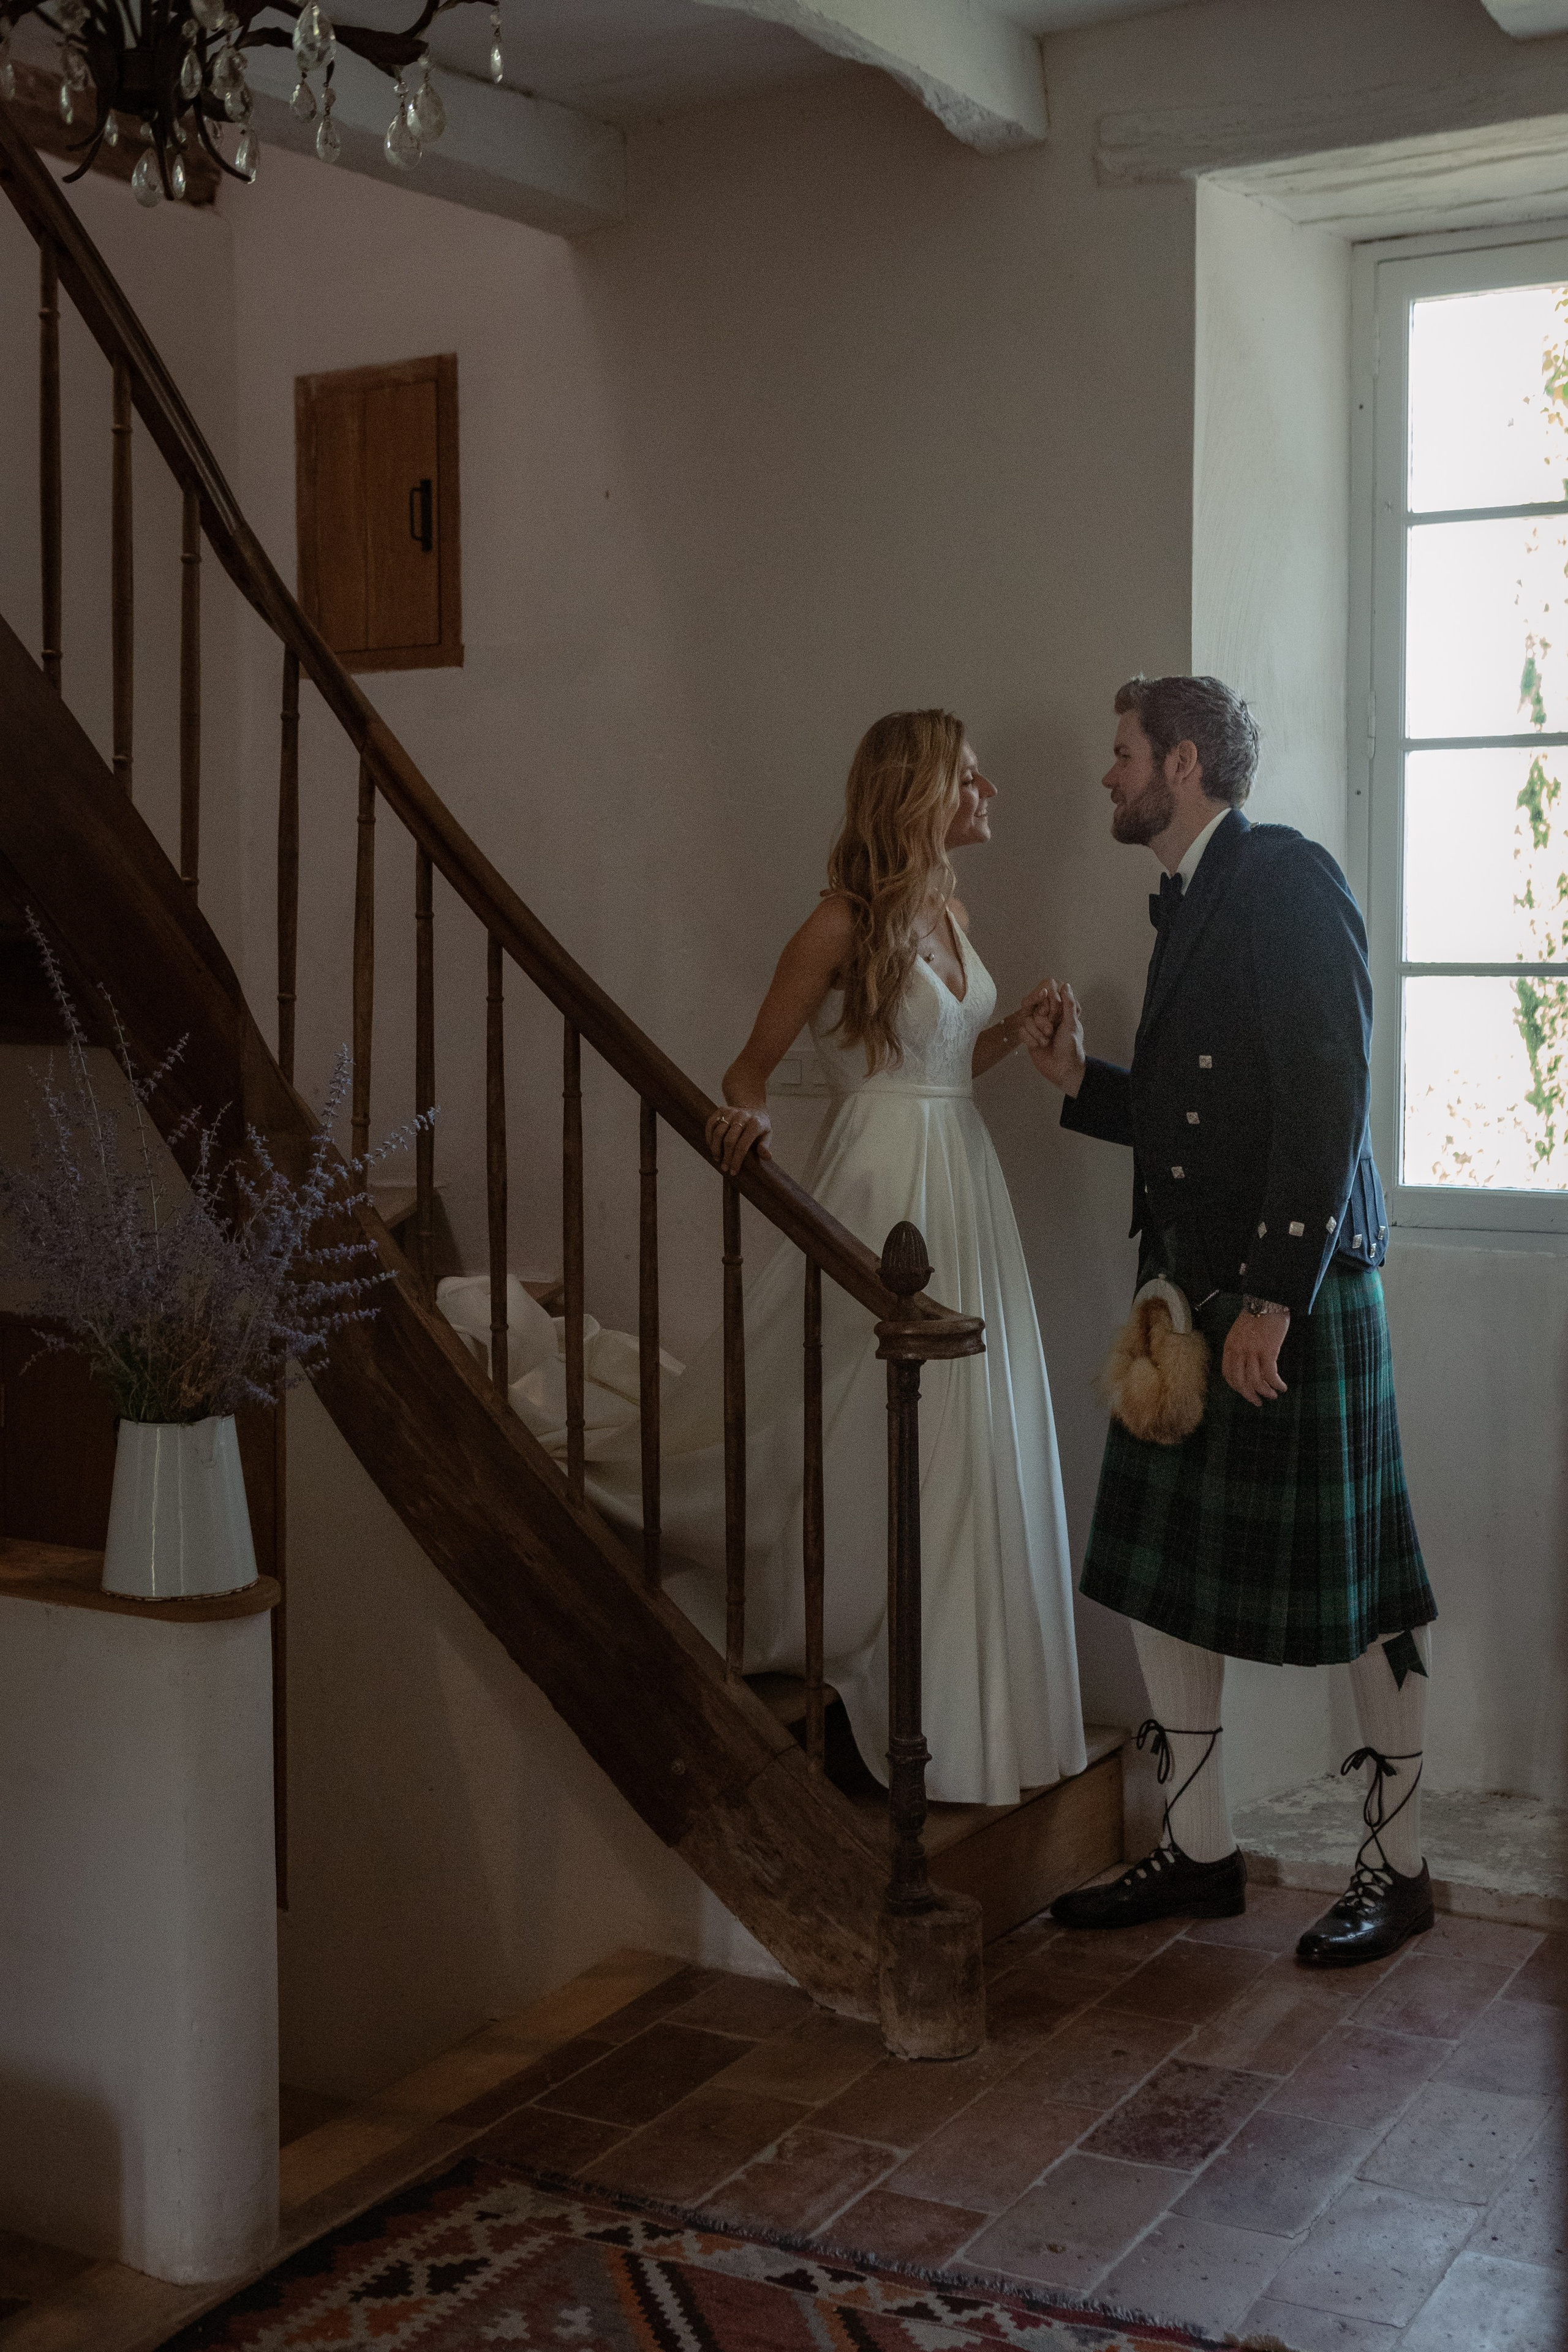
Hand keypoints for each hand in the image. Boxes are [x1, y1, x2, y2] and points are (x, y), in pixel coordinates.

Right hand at [705, 1103, 772, 1174]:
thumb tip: (767, 1157)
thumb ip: (764, 1146)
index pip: (743, 1146)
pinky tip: (711, 1146)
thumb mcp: (766, 1135)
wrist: (752, 1108)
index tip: (733, 1172)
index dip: (736, 1160)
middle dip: (726, 1157)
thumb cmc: (759, 1127)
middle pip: (729, 1140)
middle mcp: (742, 1116)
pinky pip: (711, 1124)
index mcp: (755, 1124)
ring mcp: (731, 1112)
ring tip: (717, 1158)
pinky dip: (709, 1136)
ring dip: (715, 1148)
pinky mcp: (722, 1109)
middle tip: (724, 1168)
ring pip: (718, 1132)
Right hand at [1021, 980, 1085, 1096]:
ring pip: (1026, 1020)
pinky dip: (1031, 1040)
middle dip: (1042, 1022)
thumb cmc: (1071, 1047)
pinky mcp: (1029, 1037)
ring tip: (1047, 1042)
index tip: (1051, 1012)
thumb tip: (1066, 985)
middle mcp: (1047, 1017)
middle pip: (1033, 1007)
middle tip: (1052, 1031)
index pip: (1045, 996)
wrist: (1062, 1069)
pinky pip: (1021, 1032)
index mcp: (1059, 1012)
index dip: (1046, 1003)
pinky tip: (1040, 1046)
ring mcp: (1037, 1027)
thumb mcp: (1072, 1024)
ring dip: (1037, 1033)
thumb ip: (1068, 1004)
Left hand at [1222, 1308, 1289, 1404]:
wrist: (1268, 1301)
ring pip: (1256, 1381)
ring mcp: (1252, 1352)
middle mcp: (1238, 1351)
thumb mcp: (1239, 1333)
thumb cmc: (1256, 1317)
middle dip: (1250, 1395)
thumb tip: (1245, 1367)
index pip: (1228, 1375)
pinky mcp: (1268, 1351)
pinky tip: (1282, 1387)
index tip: (1245, 1392)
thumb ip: (1238, 1349)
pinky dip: (1276, 1384)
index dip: (1237, 1387)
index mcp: (1229, 1347)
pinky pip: (1270, 1374)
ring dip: (1265, 1392)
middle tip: (1258, 1402)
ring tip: (1273, 1395)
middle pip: (1241, 1382)